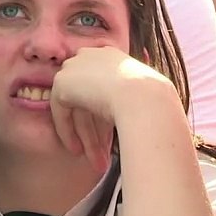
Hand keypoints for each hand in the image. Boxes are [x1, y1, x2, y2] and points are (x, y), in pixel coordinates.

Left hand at [50, 47, 176, 169]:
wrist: (144, 96)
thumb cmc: (153, 100)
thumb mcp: (142, 96)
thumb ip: (127, 100)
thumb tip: (126, 115)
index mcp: (112, 55)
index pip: (100, 85)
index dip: (103, 113)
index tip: (109, 135)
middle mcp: (92, 56)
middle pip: (87, 98)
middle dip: (93, 129)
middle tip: (101, 152)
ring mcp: (75, 67)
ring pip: (77, 108)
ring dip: (84, 136)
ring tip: (93, 160)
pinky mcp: (62, 83)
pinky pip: (61, 112)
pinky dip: (68, 132)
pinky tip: (77, 150)